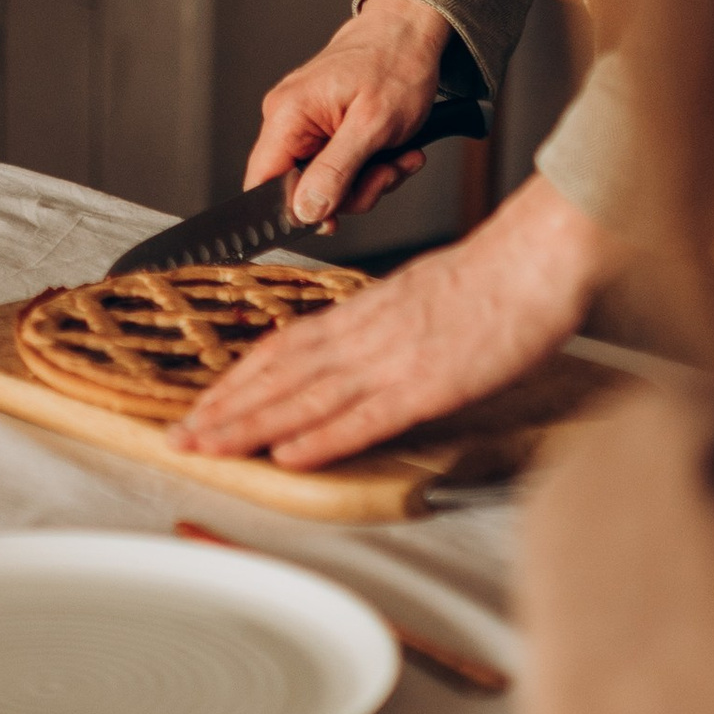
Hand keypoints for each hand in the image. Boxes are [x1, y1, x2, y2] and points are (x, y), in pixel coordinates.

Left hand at [170, 175, 620, 469]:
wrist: (535, 259)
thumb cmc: (490, 278)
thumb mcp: (418, 294)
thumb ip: (380, 323)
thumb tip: (349, 349)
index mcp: (364, 311)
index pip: (284, 348)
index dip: (238, 379)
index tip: (203, 404)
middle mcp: (365, 335)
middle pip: (279, 375)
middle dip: (224, 409)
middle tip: (177, 438)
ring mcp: (393, 360)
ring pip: (305, 396)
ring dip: (251, 425)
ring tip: (207, 448)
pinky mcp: (427, 385)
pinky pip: (364, 416)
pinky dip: (321, 437)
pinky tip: (287, 454)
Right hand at [244, 0, 451, 230]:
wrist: (411, 30)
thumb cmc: (396, 63)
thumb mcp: (372, 126)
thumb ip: (335, 172)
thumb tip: (305, 211)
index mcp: (287, 115)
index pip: (261, 182)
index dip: (293, 211)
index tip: (332, 220)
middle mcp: (287, 120)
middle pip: (301, 190)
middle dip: (352, 192)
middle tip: (387, 173)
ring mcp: (306, 124)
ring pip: (327, 183)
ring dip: (370, 179)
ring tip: (399, 156)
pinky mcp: (325, 127)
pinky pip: (339, 166)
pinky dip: (371, 167)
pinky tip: (394, 151)